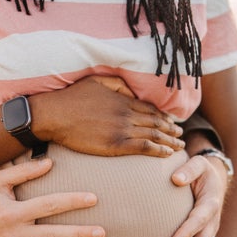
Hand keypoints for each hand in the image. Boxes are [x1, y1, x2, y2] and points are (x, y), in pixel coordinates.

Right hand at [31, 76, 184, 156]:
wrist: (55, 115)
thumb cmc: (72, 98)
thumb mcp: (96, 81)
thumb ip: (117, 84)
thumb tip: (132, 92)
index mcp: (123, 100)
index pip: (151, 109)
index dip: (164, 117)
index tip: (172, 122)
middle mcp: (127, 114)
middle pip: (156, 123)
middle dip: (171, 130)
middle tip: (181, 136)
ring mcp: (122, 130)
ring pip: (154, 135)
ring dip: (170, 141)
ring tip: (179, 147)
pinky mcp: (116, 145)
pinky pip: (144, 147)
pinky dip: (158, 150)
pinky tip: (167, 154)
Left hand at [168, 151, 229, 236]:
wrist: (214, 178)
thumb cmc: (200, 170)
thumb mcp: (198, 163)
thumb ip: (188, 169)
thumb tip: (175, 179)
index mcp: (211, 202)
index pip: (198, 219)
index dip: (187, 232)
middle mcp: (213, 219)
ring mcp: (212, 230)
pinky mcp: (208, 236)